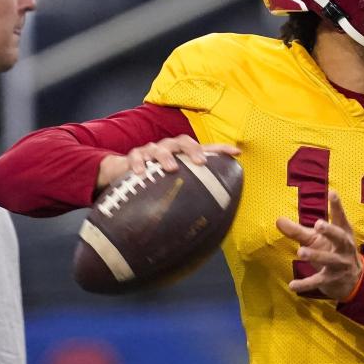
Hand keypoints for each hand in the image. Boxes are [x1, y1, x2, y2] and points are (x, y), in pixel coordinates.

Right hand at [96, 136, 240, 190]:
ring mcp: (152, 151)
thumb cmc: (158, 180)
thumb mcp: (177, 184)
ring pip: (160, 148)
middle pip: (183, 141)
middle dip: (193, 149)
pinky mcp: (135, 156)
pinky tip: (141, 173)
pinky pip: (136, 157)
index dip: (221, 148)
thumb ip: (193, 195)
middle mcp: (170, 149)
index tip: (236, 152)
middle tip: (200, 162)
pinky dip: (138, 163)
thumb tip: (213, 222)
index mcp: (184, 154)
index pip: (206, 147)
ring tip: (171, 168)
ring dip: (166, 156)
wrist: (126, 172)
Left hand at [276, 190, 362, 300]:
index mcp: (342, 233)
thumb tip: (277, 220)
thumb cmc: (332, 250)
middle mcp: (344, 247)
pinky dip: (305, 284)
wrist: (353, 280)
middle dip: (330, 231)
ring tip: (300, 252)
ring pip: (328, 259)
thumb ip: (298, 230)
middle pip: (339, 237)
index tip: (332, 192)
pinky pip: (317, 281)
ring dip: (315, 255)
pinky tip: (292, 286)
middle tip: (318, 224)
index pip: (340, 217)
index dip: (337, 206)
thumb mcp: (317, 239)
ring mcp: (339, 264)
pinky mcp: (331, 279)